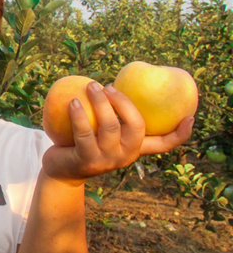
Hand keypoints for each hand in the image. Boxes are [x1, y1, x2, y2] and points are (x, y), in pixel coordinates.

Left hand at [42, 82, 193, 184]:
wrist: (62, 171)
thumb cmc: (83, 142)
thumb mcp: (103, 131)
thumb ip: (112, 114)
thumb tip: (114, 81)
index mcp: (135, 148)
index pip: (164, 144)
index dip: (180, 134)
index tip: (190, 117)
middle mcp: (126, 155)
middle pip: (136, 126)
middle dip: (124, 102)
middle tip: (109, 86)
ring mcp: (108, 160)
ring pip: (110, 127)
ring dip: (100, 102)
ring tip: (90, 86)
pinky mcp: (87, 160)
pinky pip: (84, 133)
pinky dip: (78, 115)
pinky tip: (72, 101)